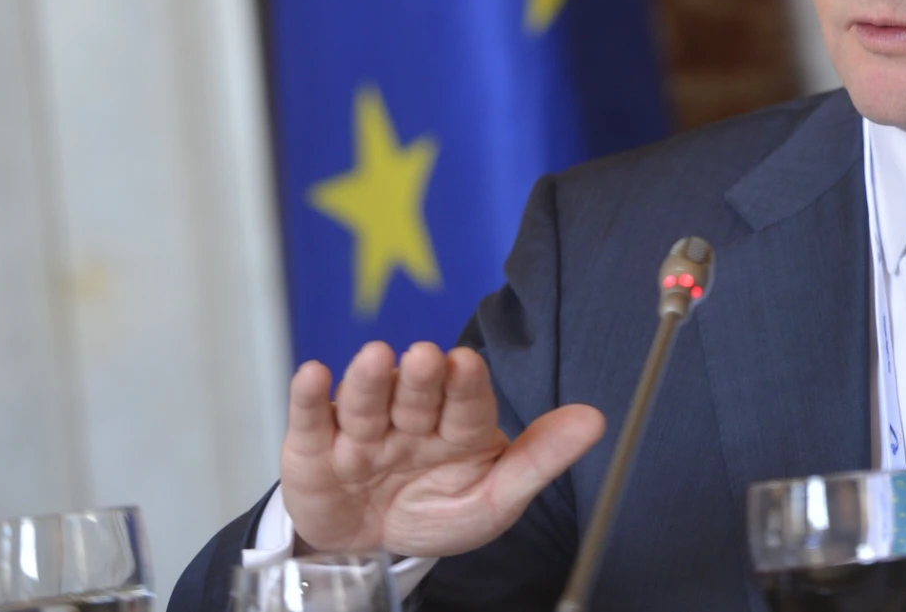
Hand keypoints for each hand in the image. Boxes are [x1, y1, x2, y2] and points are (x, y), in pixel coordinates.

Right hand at [281, 342, 604, 558]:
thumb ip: (538, 459)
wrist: (368, 548)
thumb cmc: (434, 511)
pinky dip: (309, 398)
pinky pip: (310, 419)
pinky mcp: (314, 448)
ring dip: (368, 380)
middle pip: (414, 395)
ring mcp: (361, 431)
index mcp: (456, 426)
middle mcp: (409, 418)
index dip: (465, 384)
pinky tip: (314, 375)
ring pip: (365, 402)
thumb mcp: (492, 500)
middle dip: (418, 378)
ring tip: (375, 359)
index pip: (465, 401)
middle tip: (422, 358)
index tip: (467, 364)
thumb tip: (595, 419)